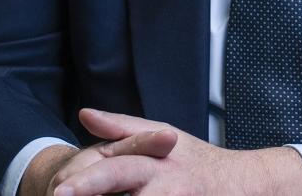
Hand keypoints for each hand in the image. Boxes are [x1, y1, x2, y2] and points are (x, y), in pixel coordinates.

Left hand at [51, 108, 301, 195]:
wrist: (243, 184)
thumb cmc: (196, 162)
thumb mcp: (163, 137)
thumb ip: (122, 128)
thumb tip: (85, 114)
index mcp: (154, 160)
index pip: (114, 167)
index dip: (84, 180)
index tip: (58, 189)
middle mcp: (164, 184)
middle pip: (122, 182)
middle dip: (90, 190)